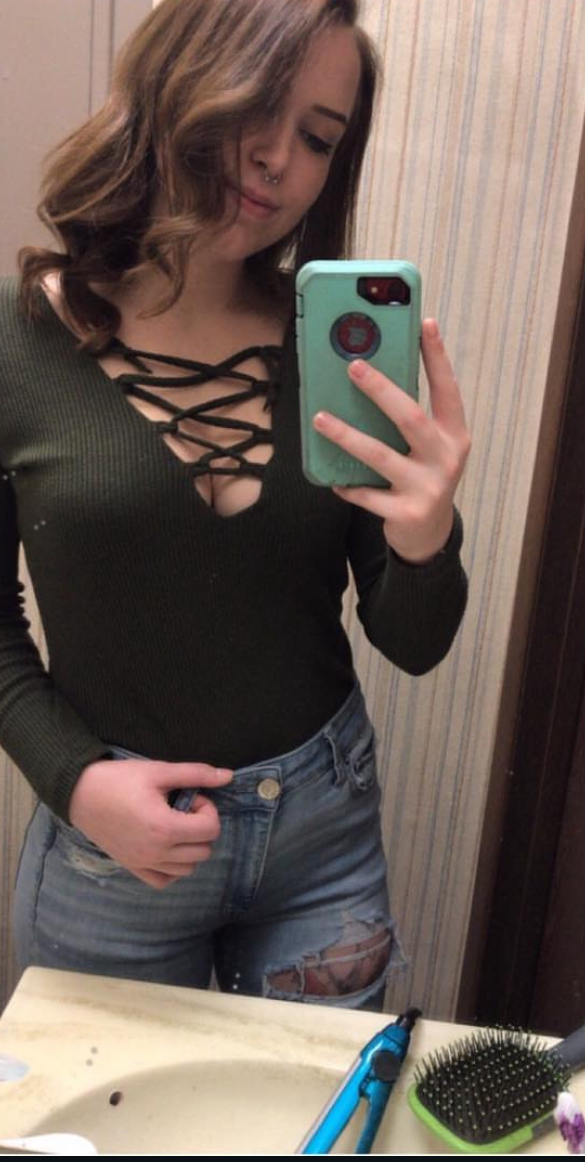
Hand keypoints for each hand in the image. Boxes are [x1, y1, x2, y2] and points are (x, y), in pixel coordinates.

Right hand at [69, 758, 233, 888]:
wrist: (80, 793)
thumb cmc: (119, 779)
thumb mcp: (159, 771)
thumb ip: (196, 774)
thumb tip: (228, 776)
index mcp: (165, 828)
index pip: (211, 829)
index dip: (208, 809)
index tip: (192, 797)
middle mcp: (156, 852)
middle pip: (204, 851)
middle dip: (202, 828)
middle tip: (184, 810)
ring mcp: (143, 863)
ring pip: (188, 868)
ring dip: (190, 848)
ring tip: (175, 826)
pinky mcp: (132, 867)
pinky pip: (164, 881)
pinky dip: (173, 868)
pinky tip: (167, 847)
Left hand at [312, 319, 469, 562]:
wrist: (430, 535)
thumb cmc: (423, 477)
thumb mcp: (429, 447)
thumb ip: (411, 418)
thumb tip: (370, 377)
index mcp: (455, 434)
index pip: (448, 389)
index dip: (437, 357)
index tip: (426, 323)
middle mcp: (446, 458)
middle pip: (411, 417)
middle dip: (381, 390)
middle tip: (353, 367)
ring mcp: (428, 487)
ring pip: (380, 455)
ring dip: (347, 435)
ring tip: (321, 418)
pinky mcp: (406, 513)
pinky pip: (367, 494)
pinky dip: (348, 484)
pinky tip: (333, 478)